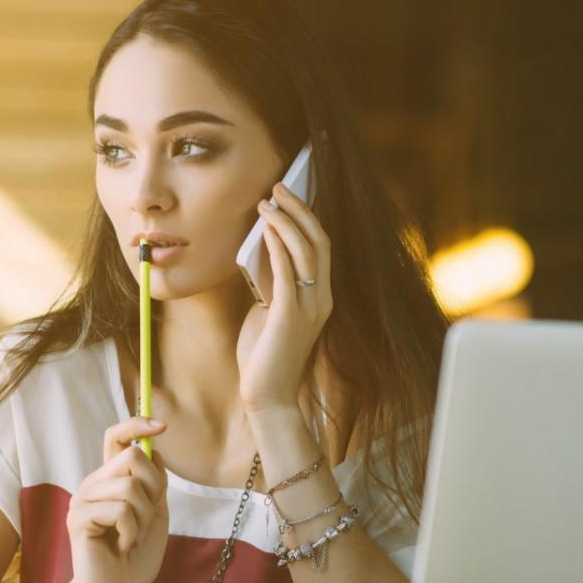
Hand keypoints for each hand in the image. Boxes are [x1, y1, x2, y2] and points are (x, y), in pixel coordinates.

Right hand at [57, 416, 169, 582]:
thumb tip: (153, 450)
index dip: (137, 424)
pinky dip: (131, 532)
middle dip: (153, 488)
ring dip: (143, 517)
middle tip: (145, 518)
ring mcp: (83, 499)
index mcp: (110, 479)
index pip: (116, 438)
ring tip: (132, 537)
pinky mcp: (79, 518)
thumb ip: (154, 483)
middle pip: (133, 456)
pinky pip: (120, 510)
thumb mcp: (155, 514)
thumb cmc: (135, 557)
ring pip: (130, 486)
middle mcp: (94, 483)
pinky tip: (121, 546)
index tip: (161, 425)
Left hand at [237, 182, 333, 410]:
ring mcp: (309, 308)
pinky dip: (279, 247)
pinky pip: (288, 273)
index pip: (320, 247)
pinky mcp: (290, 317)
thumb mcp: (267, 308)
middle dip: (299, 209)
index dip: (307, 217)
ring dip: (287, 222)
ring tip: (268, 202)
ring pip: (307, 252)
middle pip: (319, 242)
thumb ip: (270, 280)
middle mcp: (321, 299)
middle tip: (278, 187)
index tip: (288, 195)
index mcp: (320, 296)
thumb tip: (261, 245)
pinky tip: (268, 230)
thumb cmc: (264, 353)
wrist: (267, 396)